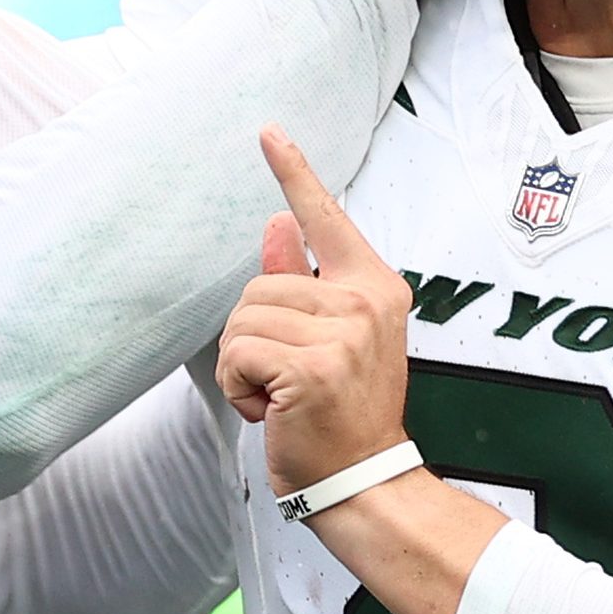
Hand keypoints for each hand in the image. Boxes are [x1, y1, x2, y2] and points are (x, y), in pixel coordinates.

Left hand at [217, 122, 417, 497]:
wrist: (366, 481)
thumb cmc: (345, 413)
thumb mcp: (332, 339)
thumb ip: (305, 281)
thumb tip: (278, 225)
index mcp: (374, 287)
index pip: (327, 218)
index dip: (293, 172)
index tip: (268, 131)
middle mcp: (364, 302)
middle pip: (260, 286)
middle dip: (253, 337)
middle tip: (289, 380)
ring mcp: (342, 334)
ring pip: (242, 320)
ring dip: (244, 366)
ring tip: (283, 397)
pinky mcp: (313, 367)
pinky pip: (238, 355)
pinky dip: (239, 389)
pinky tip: (273, 411)